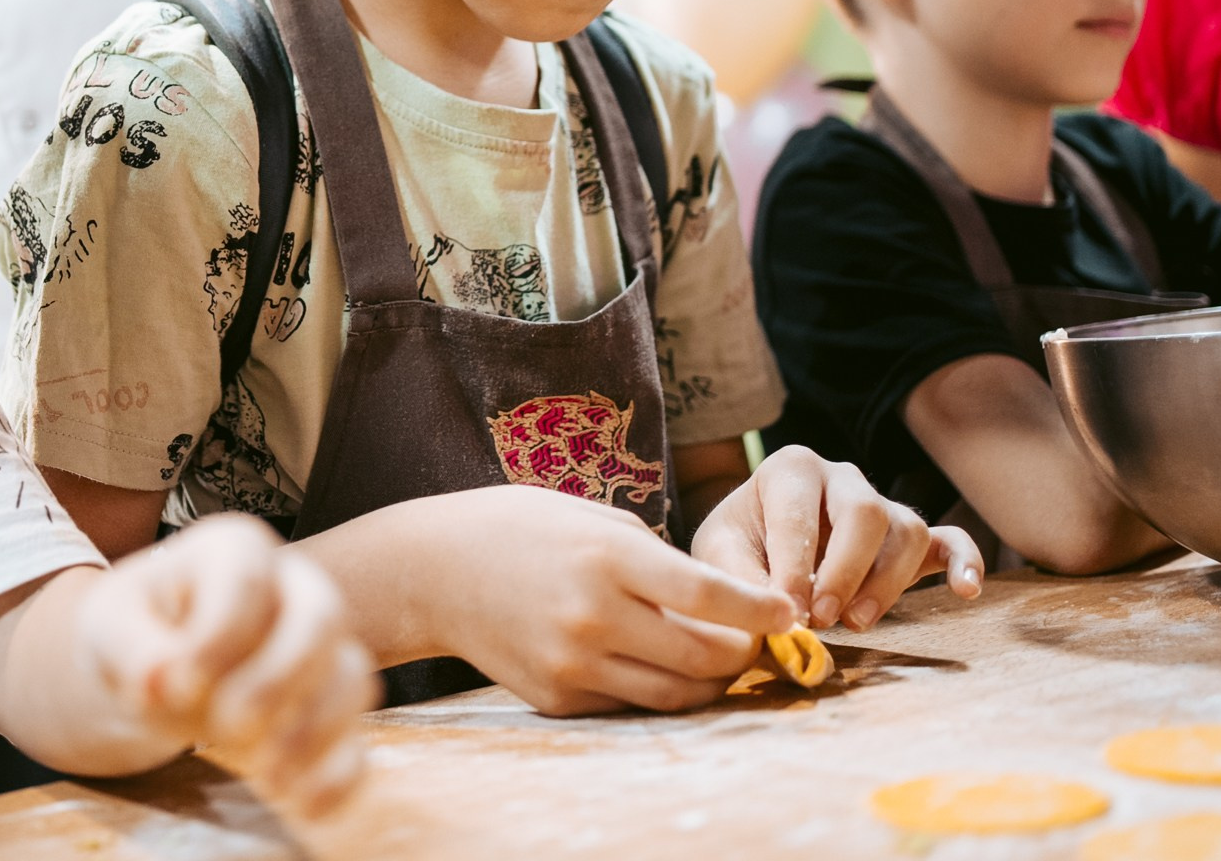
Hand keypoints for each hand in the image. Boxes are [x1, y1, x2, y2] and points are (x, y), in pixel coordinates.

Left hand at [75, 514, 375, 818]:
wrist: (159, 663)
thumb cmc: (139, 628)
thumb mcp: (114, 625)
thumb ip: (133, 647)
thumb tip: (159, 682)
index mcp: (234, 551)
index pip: (246, 580)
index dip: (218, 637)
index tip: (177, 684)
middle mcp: (292, 588)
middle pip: (322, 616)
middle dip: (280, 677)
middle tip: (228, 726)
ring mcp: (318, 648)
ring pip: (352, 674)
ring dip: (316, 728)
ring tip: (267, 773)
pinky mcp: (325, 707)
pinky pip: (357, 737)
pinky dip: (339, 774)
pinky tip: (303, 804)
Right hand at [416, 486, 797, 716]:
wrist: (434, 571)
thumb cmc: (519, 528)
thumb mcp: (593, 518)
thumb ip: (655, 558)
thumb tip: (724, 599)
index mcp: (608, 557)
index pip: (708, 595)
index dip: (758, 609)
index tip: (787, 613)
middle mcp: (594, 615)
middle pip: (703, 656)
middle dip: (742, 652)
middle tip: (755, 640)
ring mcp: (574, 662)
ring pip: (675, 693)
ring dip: (709, 681)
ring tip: (719, 659)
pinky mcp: (558, 696)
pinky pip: (630, 703)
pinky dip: (655, 687)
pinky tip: (656, 663)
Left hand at [690, 445, 982, 632]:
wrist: (755, 547)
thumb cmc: (737, 547)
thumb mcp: (720, 555)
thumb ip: (740, 578)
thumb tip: (777, 615)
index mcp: (790, 470)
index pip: (801, 513)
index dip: (795, 567)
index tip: (787, 613)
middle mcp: (841, 478)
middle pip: (865, 512)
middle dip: (846, 570)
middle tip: (824, 618)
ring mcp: (881, 506)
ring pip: (906, 531)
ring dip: (886, 582)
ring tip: (855, 622)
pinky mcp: (909, 539)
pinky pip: (949, 540)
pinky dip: (963, 561)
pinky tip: (964, 590)